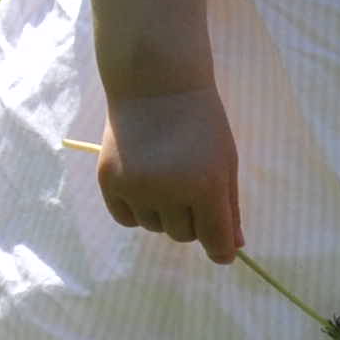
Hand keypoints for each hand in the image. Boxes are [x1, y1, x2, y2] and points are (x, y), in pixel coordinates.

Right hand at [99, 87, 242, 260]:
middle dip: (192, 221)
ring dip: (164, 214)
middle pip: (183, 236)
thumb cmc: (201, 124)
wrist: (156, 87)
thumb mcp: (225, 162)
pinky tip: (144, 184)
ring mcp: (135, 187)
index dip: (221, 250)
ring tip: (167, 178)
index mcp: (205, 185)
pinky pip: (127, 219)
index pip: (215, 239)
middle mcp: (168, 191)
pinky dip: (137, 210)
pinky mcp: (108, 182)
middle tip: (191, 190)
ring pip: (154, 227)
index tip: (223, 253)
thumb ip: (228, 207)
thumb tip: (232, 248)